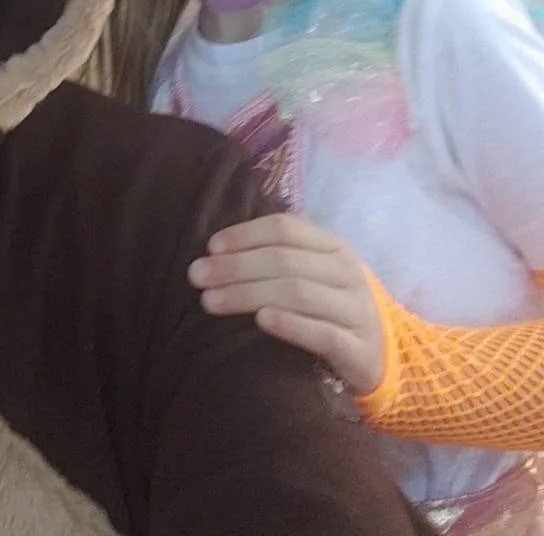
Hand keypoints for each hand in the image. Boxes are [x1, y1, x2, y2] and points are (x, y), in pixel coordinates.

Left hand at [188, 213, 385, 393]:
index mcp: (333, 247)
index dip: (244, 234)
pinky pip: (322, 333)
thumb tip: (218, 252)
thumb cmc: (335, 309)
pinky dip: (290, 324)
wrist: (388, 358)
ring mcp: (356, 310)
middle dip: (235, 266)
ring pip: (298, 292)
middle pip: (284, 260)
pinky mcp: (359, 349)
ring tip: (211, 301)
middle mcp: (347, 272)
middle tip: (197, 276)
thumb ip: (280, 258)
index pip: (285, 228)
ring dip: (248, 294)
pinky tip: (261, 322)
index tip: (210, 247)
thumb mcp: (317, 274)